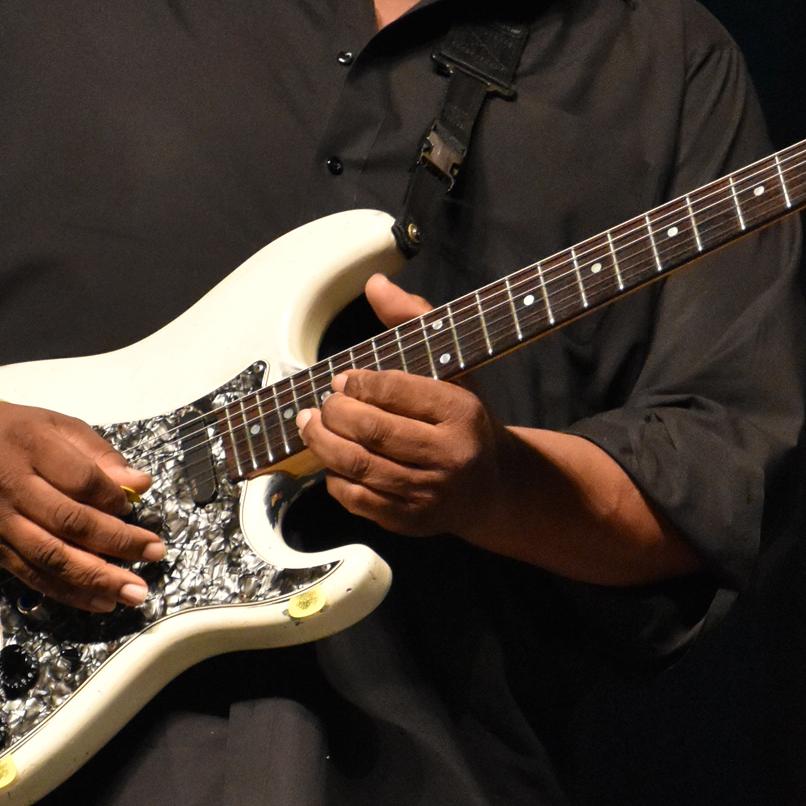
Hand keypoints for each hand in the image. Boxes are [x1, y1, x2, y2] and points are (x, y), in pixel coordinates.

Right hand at [0, 403, 165, 613]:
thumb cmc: (16, 435)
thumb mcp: (58, 427)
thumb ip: (100, 454)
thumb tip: (141, 484)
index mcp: (32, 447)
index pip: (81, 480)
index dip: (113, 499)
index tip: (135, 507)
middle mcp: (13, 487)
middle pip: (69, 523)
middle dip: (118, 543)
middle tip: (155, 552)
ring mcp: (1, 522)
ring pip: (52, 557)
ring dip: (97, 579)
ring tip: (134, 591)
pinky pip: (34, 577)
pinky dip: (69, 593)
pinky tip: (101, 601)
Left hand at [296, 274, 512, 535]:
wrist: (494, 487)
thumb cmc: (466, 421)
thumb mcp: (454, 366)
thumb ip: (413, 321)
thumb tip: (376, 284)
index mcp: (462, 413)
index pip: (396, 391)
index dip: (358, 384)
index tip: (343, 380)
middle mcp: (449, 456)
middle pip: (371, 431)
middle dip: (333, 414)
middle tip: (321, 404)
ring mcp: (429, 493)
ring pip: (359, 467)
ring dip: (323, 444)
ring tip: (311, 425)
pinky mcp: (411, 520)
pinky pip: (359, 500)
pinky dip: (335, 479)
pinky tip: (331, 461)